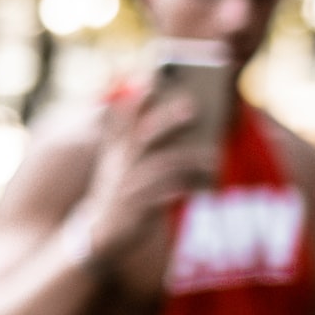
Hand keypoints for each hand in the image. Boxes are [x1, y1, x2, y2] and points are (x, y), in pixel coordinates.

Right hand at [81, 85, 216, 263]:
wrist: (100, 234)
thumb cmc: (120, 192)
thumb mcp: (118, 162)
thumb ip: (130, 136)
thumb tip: (159, 110)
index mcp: (118, 151)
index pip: (123, 120)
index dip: (135, 100)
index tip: (151, 81)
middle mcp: (121, 166)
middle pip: (143, 137)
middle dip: (166, 120)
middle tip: (191, 107)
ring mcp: (128, 188)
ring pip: (161, 167)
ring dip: (190, 161)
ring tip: (214, 159)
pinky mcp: (137, 210)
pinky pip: (165, 196)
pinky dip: (185, 188)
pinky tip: (205, 186)